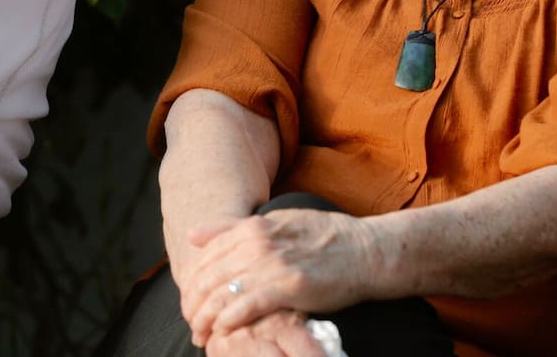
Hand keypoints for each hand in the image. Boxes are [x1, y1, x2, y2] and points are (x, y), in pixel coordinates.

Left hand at [182, 208, 381, 347]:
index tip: (191, 301)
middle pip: (210, 278)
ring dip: (207, 318)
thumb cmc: (325, 238)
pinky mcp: (289, 287)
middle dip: (194, 305)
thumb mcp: (278, 222)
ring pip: (224, 295)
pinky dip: (230, 320)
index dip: (193, 282)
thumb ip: (233, 230)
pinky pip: (247, 307)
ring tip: (202, 334)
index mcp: (254, 227)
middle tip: (192, 324)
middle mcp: (259, 243)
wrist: (366, 252)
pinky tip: (223, 330)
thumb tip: (192, 234)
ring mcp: (274, 265)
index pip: (207, 256)